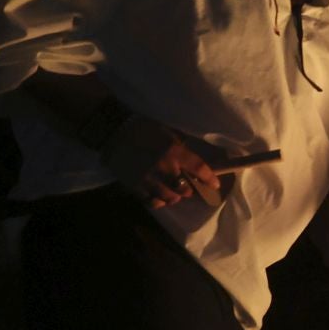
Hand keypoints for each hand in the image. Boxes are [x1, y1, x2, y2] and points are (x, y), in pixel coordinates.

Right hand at [103, 116, 220, 208]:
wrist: (114, 131)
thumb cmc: (143, 128)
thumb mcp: (168, 132)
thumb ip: (180, 146)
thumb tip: (192, 158)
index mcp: (174, 151)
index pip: (198, 168)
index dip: (209, 179)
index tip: (215, 185)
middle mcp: (164, 167)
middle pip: (184, 188)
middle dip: (188, 190)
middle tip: (188, 187)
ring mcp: (149, 178)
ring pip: (169, 198)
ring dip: (174, 197)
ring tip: (174, 194)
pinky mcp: (135, 185)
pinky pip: (151, 201)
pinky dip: (158, 201)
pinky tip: (159, 198)